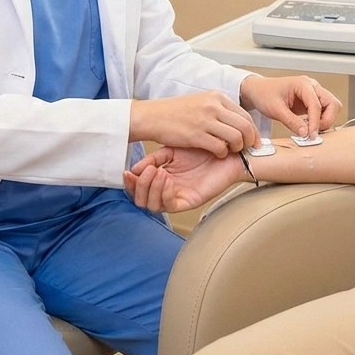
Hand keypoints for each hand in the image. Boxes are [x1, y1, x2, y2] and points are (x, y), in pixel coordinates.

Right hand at [123, 146, 244, 211]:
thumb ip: (155, 158)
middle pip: (141, 200)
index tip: (128, 172)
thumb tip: (135, 168)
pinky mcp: (189, 202)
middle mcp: (166, 190)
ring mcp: (177, 197)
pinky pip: (169, 205)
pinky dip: (163, 192)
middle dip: (139, 186)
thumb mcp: (173, 150)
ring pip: (152, 205)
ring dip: (150, 188)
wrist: (226, 151)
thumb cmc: (204, 149)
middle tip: (145, 171)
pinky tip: (166, 178)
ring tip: (157, 172)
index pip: (138, 188)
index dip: (131, 183)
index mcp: (161, 178)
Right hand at [129, 91, 258, 157]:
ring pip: (236, 137)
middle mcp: (213, 106)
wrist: (151, 116)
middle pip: (245, 126)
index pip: (245, 115)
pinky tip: (216, 153)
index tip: (254, 141)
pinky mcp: (196, 135)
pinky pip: (220, 147)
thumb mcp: (201, 103)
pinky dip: (222, 153)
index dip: (253, 131)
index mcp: (217, 97)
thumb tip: (238, 124)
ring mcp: (205, 120)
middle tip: (246, 149)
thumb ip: (219, 110)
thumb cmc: (174, 112)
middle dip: (249, 141)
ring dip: (237, 148)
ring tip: (230, 152)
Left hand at [239, 75, 340, 137]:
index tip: (311, 135)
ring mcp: (313, 94)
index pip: (316, 104)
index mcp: (303, 84)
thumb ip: (291, 121)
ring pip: (331, 107)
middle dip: (327, 119)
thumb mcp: (275, 109)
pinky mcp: (311, 102)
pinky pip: (323, 111)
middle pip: (332, 103)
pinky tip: (309, 127)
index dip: (315, 122)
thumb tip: (304, 133)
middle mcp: (312, 87)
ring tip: (311, 130)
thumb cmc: (264, 94)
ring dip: (325, 120)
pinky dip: (320, 121)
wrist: (258, 91)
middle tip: (315, 132)